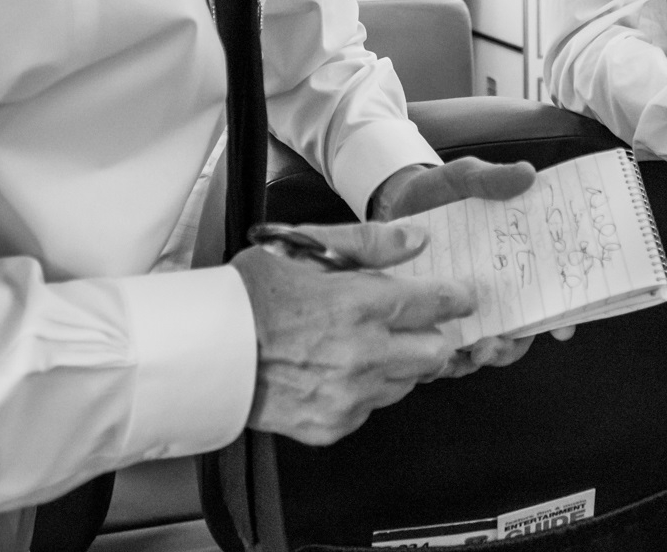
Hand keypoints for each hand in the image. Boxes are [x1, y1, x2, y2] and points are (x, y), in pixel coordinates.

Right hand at [232, 222, 470, 444]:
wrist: (205, 355)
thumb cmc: (247, 298)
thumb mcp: (302, 250)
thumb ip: (366, 243)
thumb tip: (414, 240)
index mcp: (358, 306)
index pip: (434, 304)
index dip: (454, 297)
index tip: (461, 296)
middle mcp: (362, 355)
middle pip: (436, 352)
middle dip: (433, 335)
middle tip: (414, 324)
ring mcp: (350, 396)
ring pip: (408, 383)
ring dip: (400, 364)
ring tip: (364, 345)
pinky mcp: (334, 425)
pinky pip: (372, 408)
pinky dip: (366, 390)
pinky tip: (338, 370)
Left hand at [368, 158, 575, 375]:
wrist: (393, 203)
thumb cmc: (438, 193)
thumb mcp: (464, 179)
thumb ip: (491, 180)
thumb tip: (527, 174)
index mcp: (512, 262)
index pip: (546, 295)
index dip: (561, 314)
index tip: (563, 327)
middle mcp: (493, 292)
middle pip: (518, 332)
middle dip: (512, 345)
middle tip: (496, 344)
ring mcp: (462, 310)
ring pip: (484, 348)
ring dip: (483, 357)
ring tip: (471, 353)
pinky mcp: (431, 320)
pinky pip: (442, 354)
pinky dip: (444, 362)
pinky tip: (435, 359)